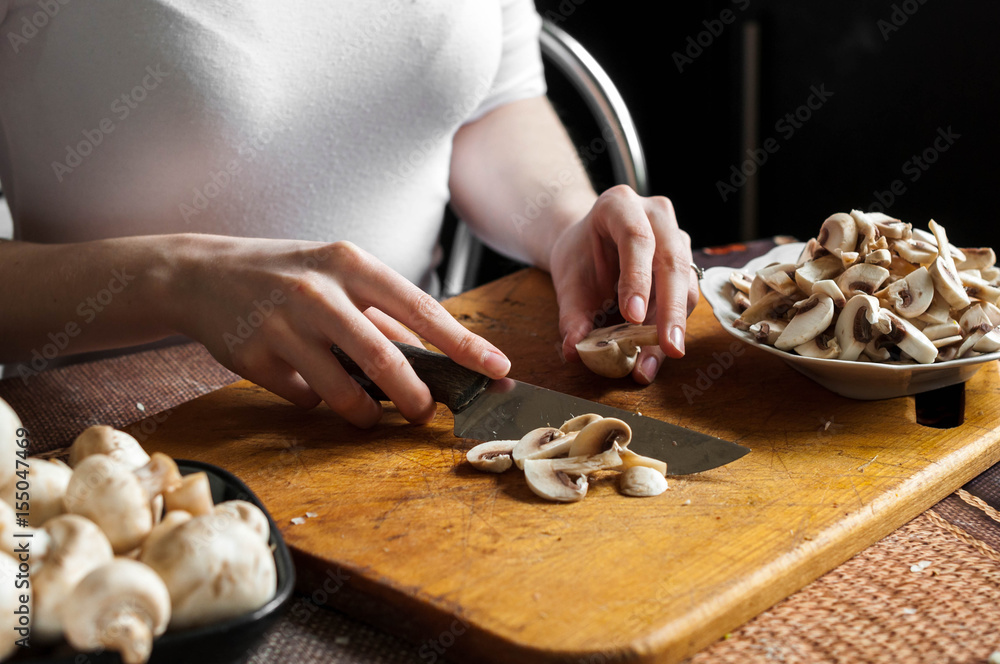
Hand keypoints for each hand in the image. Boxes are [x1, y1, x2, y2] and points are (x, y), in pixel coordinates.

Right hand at [165, 235, 510, 427]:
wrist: (203, 274)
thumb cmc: (287, 274)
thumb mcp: (339, 274)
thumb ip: (385, 313)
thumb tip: (439, 354)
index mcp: (350, 263)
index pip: (420, 308)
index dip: (463, 343)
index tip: (496, 367)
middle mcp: (317, 291)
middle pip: (383, 357)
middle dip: (414, 395)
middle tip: (426, 412)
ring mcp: (282, 325)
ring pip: (341, 390)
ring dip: (365, 413)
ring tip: (371, 414)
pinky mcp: (253, 356)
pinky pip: (303, 397)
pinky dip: (316, 400)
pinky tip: (306, 380)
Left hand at [548, 185, 699, 383]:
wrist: (589, 243)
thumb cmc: (579, 256)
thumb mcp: (567, 281)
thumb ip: (571, 315)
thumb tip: (573, 350)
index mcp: (619, 205)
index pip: (635, 238)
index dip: (637, 278)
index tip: (632, 317)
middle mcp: (655, 214)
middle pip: (671, 260)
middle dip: (670, 309)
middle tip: (668, 347)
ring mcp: (676, 235)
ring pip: (685, 281)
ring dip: (674, 324)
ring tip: (658, 359)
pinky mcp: (686, 260)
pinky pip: (686, 295)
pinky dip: (673, 326)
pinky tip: (659, 353)